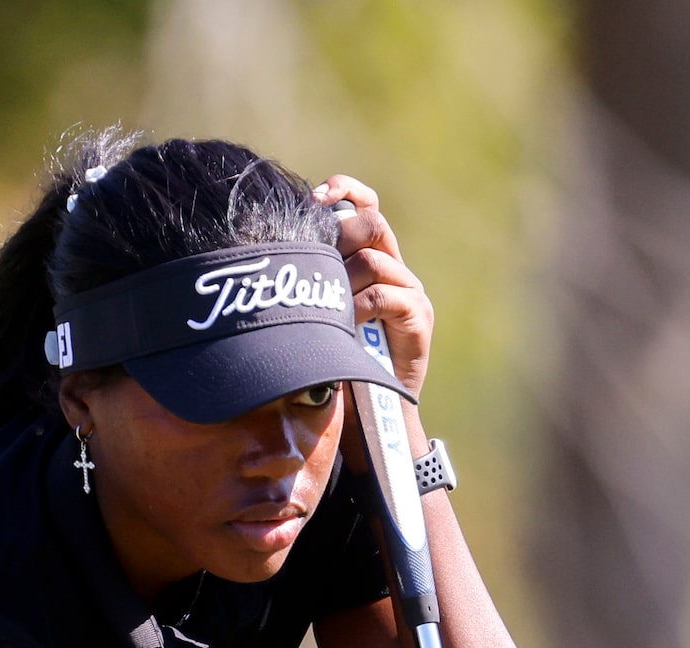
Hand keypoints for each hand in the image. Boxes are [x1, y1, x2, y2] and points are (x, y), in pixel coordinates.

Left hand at [315, 174, 431, 400]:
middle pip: (372, 223)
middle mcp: (395, 269)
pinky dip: (356, 307)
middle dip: (340, 233)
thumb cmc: (337, 364)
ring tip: (328, 310)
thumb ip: (310, 282)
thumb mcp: (318, 313)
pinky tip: (342, 325)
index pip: (366, 206)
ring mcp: (410, 292)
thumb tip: (271, 252)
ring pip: (373, 259)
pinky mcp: (418, 318)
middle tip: (316, 258)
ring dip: (342, 281)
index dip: (345, 191)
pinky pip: (383, 295)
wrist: (372, 415)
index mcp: (373, 260)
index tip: (315, 196)